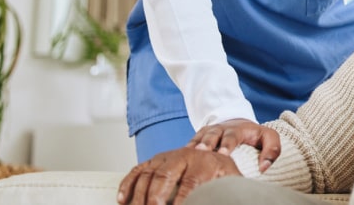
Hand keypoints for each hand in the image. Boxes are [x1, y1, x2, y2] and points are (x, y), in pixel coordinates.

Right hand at [116, 147, 239, 204]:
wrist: (214, 154)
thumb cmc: (220, 173)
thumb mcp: (230, 179)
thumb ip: (226, 188)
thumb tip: (220, 197)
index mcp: (204, 161)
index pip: (190, 183)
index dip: (183, 200)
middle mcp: (182, 155)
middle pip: (164, 177)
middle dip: (155, 199)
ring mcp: (165, 157)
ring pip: (147, 175)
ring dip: (139, 196)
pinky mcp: (154, 161)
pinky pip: (137, 171)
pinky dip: (127, 185)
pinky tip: (123, 201)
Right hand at [187, 120, 281, 171]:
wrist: (237, 123)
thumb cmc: (255, 136)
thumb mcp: (269, 137)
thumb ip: (272, 150)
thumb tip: (264, 167)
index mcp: (238, 129)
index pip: (232, 136)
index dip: (227, 144)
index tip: (224, 154)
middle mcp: (220, 129)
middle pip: (212, 135)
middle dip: (208, 144)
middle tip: (204, 152)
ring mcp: (207, 132)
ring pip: (199, 139)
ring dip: (195, 147)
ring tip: (191, 155)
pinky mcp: (198, 137)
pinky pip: (190, 143)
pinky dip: (186, 150)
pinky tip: (181, 158)